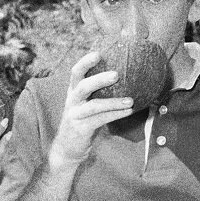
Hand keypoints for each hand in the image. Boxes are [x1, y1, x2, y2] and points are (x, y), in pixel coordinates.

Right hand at [49, 51, 133, 166]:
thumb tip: (124, 75)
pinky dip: (115, 115)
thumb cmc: (84, 121)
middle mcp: (72, 101)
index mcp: (73, 91)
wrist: (69, 147)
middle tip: (117, 74)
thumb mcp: (88, 104)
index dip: (86, 62)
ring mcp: (75, 115)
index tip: (99, 53)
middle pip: (82, 86)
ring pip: (94, 106)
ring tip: (130, 100)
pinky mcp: (81, 129)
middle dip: (99, 79)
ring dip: (113, 102)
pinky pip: (100, 120)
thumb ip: (99, 91)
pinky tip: (128, 112)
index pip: (76, 72)